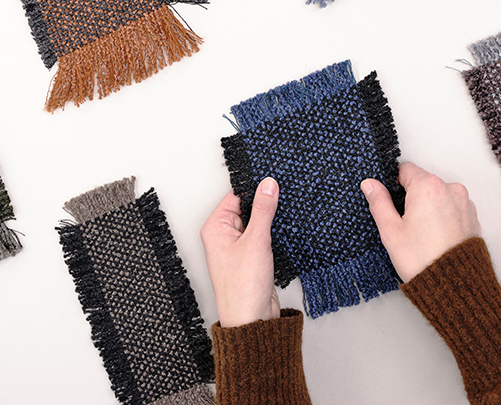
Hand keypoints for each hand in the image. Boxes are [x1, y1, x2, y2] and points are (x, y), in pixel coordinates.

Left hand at [200, 177, 280, 327]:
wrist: (252, 320)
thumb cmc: (243, 287)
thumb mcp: (256, 241)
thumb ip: (263, 209)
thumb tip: (268, 185)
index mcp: (216, 228)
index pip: (235, 195)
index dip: (254, 187)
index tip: (272, 180)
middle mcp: (224, 236)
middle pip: (246, 207)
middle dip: (264, 203)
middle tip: (282, 194)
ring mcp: (237, 247)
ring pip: (256, 222)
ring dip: (269, 219)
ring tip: (284, 214)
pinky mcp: (251, 257)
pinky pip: (262, 236)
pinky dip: (273, 232)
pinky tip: (283, 230)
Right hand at [361, 161, 481, 281]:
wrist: (455, 288)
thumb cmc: (423, 260)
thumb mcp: (391, 231)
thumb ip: (379, 202)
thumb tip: (370, 184)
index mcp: (428, 186)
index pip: (405, 169)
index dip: (394, 184)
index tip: (392, 202)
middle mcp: (451, 189)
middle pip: (423, 182)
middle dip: (412, 198)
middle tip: (406, 224)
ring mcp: (465, 203)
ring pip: (438, 196)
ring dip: (429, 207)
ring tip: (423, 234)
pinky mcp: (473, 217)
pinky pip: (452, 208)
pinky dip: (443, 217)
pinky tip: (436, 237)